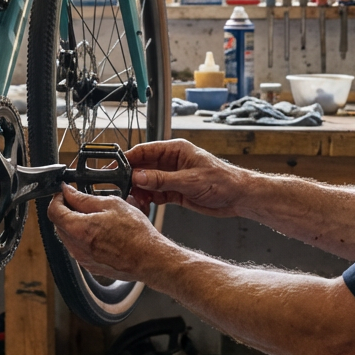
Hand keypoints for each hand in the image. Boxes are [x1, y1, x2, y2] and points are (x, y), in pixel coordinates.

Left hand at [46, 183, 165, 281]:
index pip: (53, 211)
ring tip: (94, 217)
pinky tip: (100, 232)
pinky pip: (78, 248)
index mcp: (79, 229)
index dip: (57, 199)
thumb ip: (84, 198)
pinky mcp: (90, 266)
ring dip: (74, 224)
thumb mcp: (111, 204)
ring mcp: (82, 258)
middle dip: (65, 211)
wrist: (150, 259)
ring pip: (67, 237)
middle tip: (79, 202)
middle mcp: (76, 247)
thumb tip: (69, 192)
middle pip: (58, 224)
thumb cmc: (136, 234)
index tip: (65, 193)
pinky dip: (82, 237)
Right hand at [124, 139, 252, 218]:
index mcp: (175, 150)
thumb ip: (162, 179)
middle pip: (143, 167)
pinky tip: (144, 204)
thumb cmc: (223, 180)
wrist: (239, 197)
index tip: (115, 168)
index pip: (144, 151)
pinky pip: (155, 193)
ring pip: (147, 182)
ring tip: (134, 200)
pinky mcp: (175, 191)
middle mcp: (171, 162)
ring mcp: (172, 177)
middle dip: (131, 177)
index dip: (128, 159)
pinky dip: (148, 199)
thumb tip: (138, 177)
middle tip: (121, 188)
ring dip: (139, 190)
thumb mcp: (190, 180)